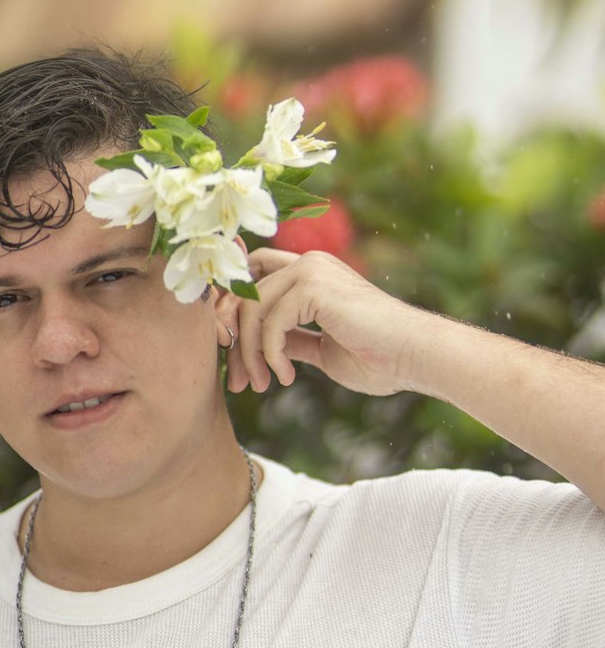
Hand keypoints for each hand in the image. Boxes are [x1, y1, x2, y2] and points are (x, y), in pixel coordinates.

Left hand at [220, 249, 437, 395]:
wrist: (416, 357)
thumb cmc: (377, 357)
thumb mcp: (320, 348)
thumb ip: (290, 339)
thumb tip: (256, 347)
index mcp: (310, 273)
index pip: (251, 278)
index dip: (233, 311)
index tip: (231, 354)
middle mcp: (307, 263)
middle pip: (243, 296)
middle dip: (233, 341)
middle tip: (238, 381)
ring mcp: (310, 270)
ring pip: (251, 310)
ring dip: (249, 353)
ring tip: (261, 384)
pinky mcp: (314, 286)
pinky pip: (270, 323)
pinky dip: (270, 355)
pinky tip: (287, 377)